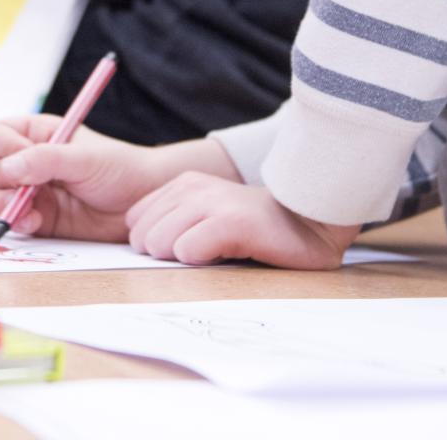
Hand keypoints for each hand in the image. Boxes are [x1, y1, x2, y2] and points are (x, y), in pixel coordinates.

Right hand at [0, 115, 233, 242]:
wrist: (143, 202)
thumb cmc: (119, 168)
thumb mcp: (85, 158)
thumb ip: (46, 160)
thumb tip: (10, 167)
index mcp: (35, 134)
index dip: (1, 147)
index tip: (22, 158)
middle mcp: (26, 161)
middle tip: (24, 185)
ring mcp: (29, 192)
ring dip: (2, 203)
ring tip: (29, 208)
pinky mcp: (37, 218)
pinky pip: (11, 222)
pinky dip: (16, 223)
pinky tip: (36, 222)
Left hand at [124, 172, 361, 268]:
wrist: (311, 221)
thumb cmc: (259, 229)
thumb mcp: (208, 216)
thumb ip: (176, 223)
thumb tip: (142, 247)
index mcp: (184, 185)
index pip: (135, 222)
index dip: (154, 244)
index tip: (183, 250)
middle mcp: (194, 188)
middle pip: (142, 237)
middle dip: (164, 256)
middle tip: (201, 256)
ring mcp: (212, 203)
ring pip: (160, 244)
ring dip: (183, 260)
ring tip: (215, 256)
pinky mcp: (231, 222)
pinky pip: (187, 252)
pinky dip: (202, 262)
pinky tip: (227, 256)